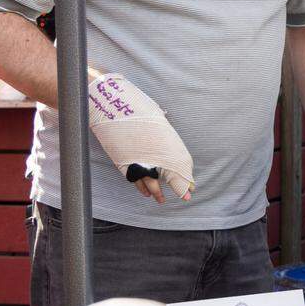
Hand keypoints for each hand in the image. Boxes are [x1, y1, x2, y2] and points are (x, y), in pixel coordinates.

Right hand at [87, 72, 192, 202]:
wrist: (114, 105)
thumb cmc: (136, 107)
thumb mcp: (155, 117)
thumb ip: (162, 129)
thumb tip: (166, 126)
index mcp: (166, 143)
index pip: (180, 168)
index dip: (184, 182)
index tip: (190, 191)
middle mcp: (153, 154)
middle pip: (166, 178)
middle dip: (176, 188)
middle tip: (184, 196)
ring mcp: (138, 160)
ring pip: (150, 182)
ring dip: (156, 191)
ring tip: (161, 200)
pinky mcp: (124, 163)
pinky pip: (135, 179)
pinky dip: (141, 186)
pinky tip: (145, 192)